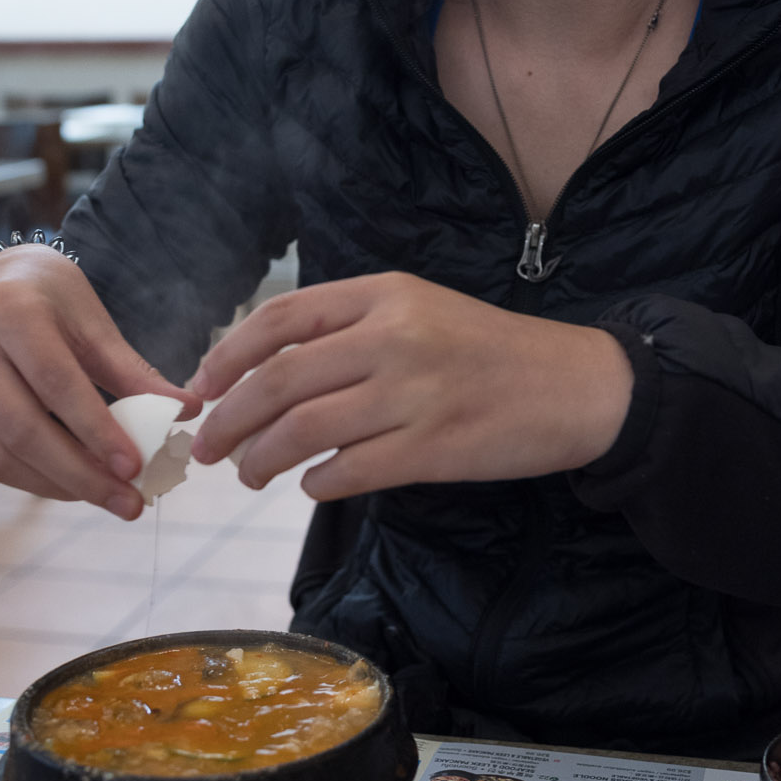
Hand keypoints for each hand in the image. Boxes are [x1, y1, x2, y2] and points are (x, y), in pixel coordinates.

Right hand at [0, 245, 191, 516]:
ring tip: (110, 498)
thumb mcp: (95, 324)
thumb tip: (189, 411)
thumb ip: (134, 372)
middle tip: (130, 504)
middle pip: (22, 429)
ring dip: (60, 486)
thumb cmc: (54, 302)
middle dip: (81, 475)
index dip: (96, 430)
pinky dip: (35, 480)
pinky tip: (75, 485)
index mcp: (9, 308)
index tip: (136, 468)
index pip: (54, 382)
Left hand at [185, 272, 633, 499]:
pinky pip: (350, 471)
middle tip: (206, 447)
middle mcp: (394, 336)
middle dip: (228, 418)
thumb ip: (352, 330)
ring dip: (261, 458)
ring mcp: (414, 393)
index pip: (281, 319)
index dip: (226, 356)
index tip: (201, 388)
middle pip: (280, 379)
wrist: (579, 385)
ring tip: (249, 474)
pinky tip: (312, 486)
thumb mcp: (422, 311)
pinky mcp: (434, 447)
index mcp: (385, 293)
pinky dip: (318, 483)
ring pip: (304, 430)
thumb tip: (268, 371)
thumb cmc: (493, 351)